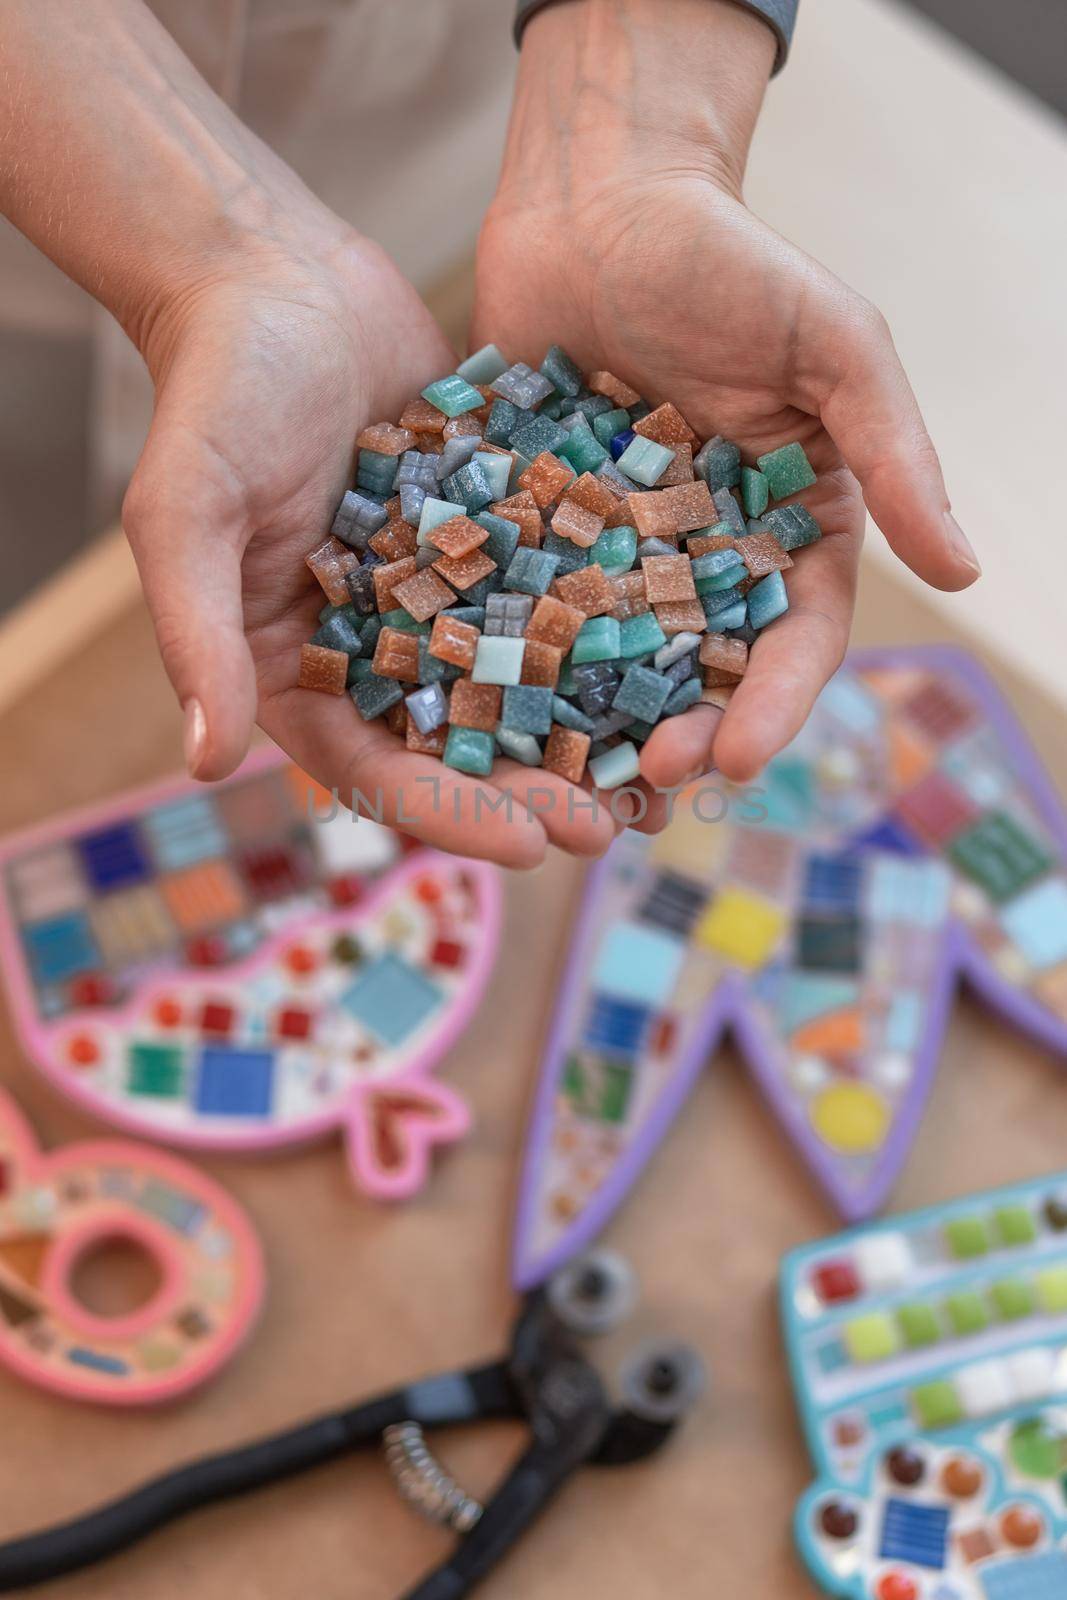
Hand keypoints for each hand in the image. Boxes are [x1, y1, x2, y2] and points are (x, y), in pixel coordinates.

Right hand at [124, 230, 618, 867]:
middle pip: (462, 748)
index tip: (530, 846)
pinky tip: (678, 659)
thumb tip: (204, 762)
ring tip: (662, 773)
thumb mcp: (188, 511)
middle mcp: (376, 649)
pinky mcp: (495, 540)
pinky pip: (557, 598)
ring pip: (522, 689)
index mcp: (300, 668)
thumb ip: (196, 632)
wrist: (278, 278)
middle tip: (616, 825)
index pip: (376, 769)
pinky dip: (608, 636)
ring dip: (586, 736)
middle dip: (537, 792)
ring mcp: (442, 598)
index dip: (452, 814)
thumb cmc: (216, 391)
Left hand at [474, 0, 979, 801]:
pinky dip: (511, 665)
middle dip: (678, 736)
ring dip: (595, 730)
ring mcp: (614, 552)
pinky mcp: (534, 534)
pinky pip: (524, 610)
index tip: (733, 758)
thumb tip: (964, 570)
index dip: (774, 705)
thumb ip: (892, 452)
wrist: (596, 201)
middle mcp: (704, 556)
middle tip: (641, 787)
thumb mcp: (832, 343)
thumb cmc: (729, 260)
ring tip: (566, 787)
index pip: (795, 637)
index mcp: (789, 527)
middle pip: (701, 673)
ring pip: (611, 664)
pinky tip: (483, 715)